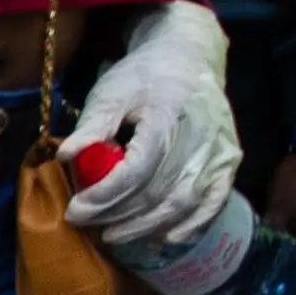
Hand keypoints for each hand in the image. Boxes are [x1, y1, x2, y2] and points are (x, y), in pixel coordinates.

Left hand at [61, 0, 236, 247]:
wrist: (190, 56)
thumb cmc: (145, 76)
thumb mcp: (113, 91)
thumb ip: (93, 124)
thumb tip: (65, 157)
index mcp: (168, 113)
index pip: (137, 169)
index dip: (104, 196)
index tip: (74, 210)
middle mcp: (200, 133)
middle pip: (158, 190)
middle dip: (117, 215)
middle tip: (87, 223)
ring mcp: (220, 147)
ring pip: (184, 201)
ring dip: (146, 225)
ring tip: (114, 234)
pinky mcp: (230, 157)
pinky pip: (214, 199)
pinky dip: (193, 224)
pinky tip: (167, 238)